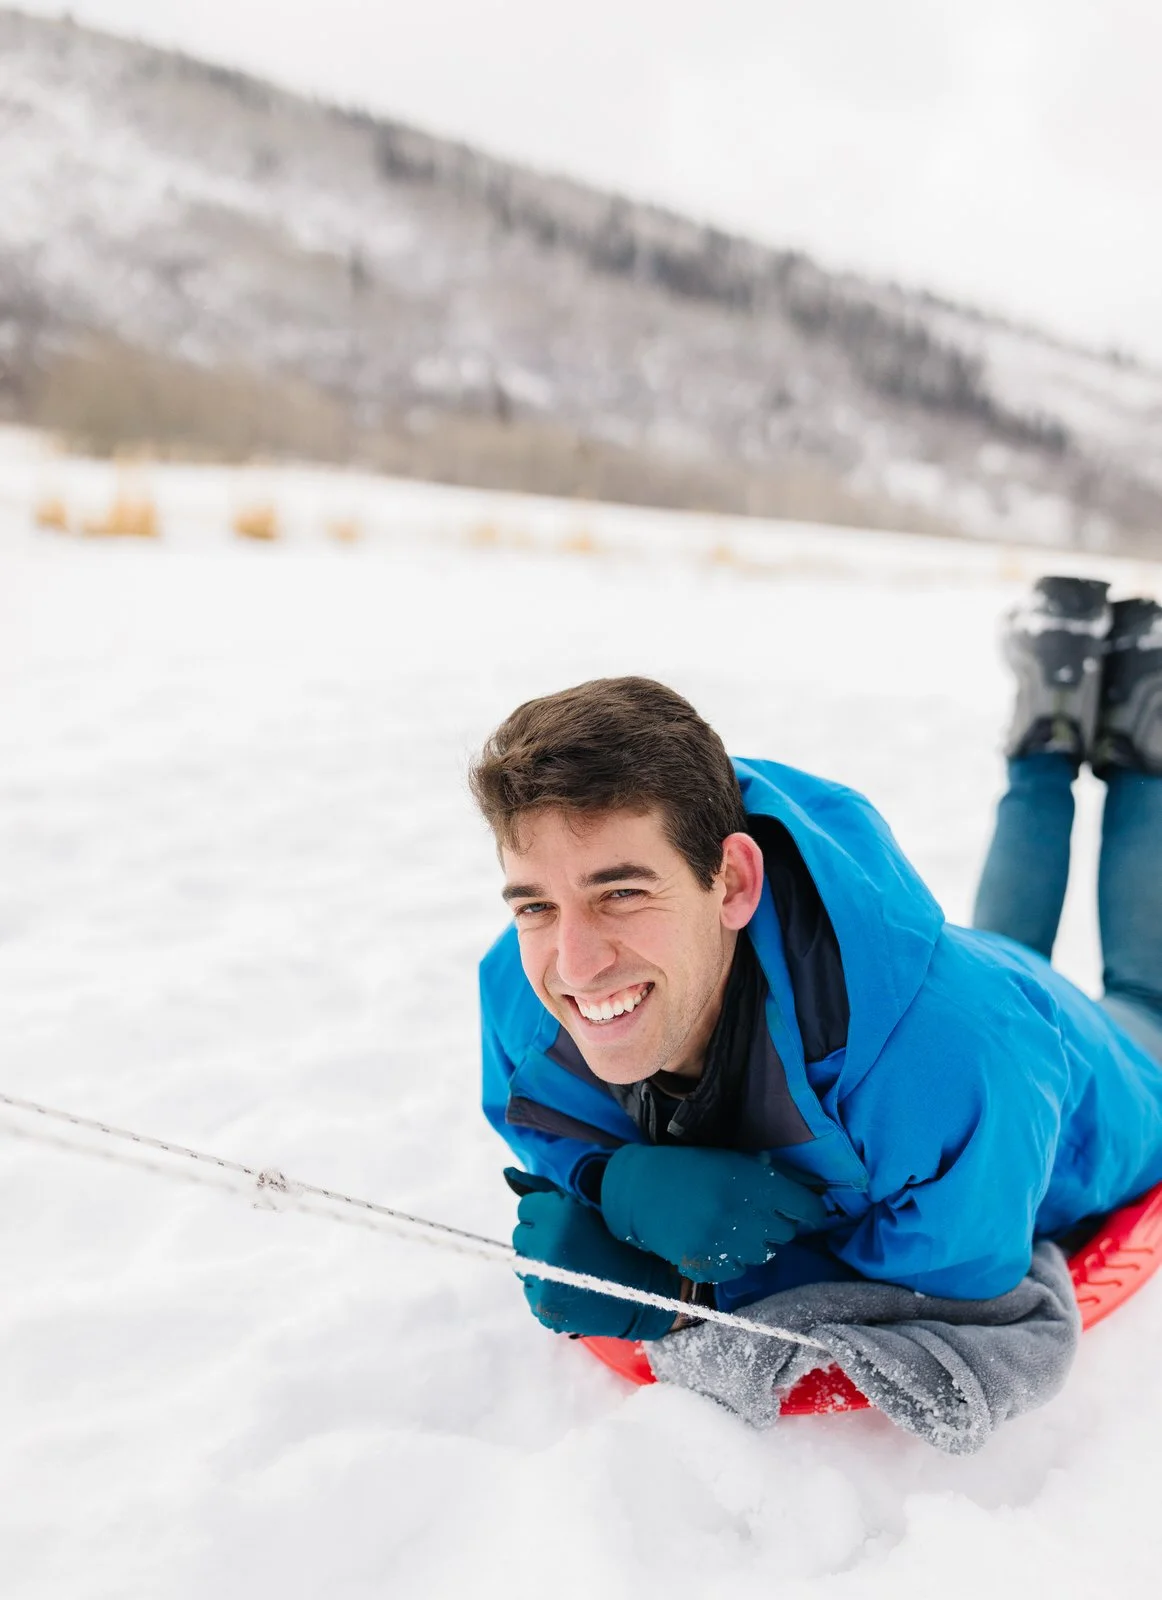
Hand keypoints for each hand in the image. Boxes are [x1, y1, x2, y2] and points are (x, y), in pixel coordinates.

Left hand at [506, 1168, 680, 1340]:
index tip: (568, 1223)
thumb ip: (543, 1189)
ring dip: (540, 1263)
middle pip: (520, 1236)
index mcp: (559, 1215)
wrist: (645, 1292)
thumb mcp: (585, 1206)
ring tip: (571, 1267)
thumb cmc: (615, 1241)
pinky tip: (572, 1286)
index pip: (525, 1208)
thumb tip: (506, 1172)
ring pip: (523, 1264)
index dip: (547, 1214)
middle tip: (570, 1245)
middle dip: (540, 1238)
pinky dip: (545, 1288)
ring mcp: (544, 1281)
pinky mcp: (544, 1307)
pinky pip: (531, 1289)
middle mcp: (546, 1247)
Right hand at [600, 1145, 827, 1281]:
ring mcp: (725, 1246)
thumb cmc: (690, 1169)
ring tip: (730, 1227)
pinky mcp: (706, 1268)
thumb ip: (769, 1176)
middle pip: (785, 1234)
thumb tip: (809, 1189)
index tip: (807, 1213)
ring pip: (763, 1255)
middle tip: (754, 1214)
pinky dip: (731, 1260)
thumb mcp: (732, 1161)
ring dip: (753, 1243)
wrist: (640, 1190)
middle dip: (775, 1224)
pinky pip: (737, 1271)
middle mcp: (744, 1217)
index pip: (805, 1208)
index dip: (810, 1211)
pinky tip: (715, 1242)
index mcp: (754, 1184)